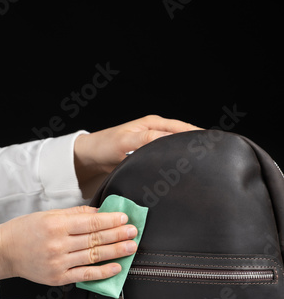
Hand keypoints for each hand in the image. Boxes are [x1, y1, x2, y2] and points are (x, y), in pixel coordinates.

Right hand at [0, 206, 137, 285]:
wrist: (4, 252)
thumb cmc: (25, 230)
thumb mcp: (48, 215)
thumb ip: (75, 214)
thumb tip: (99, 212)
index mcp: (56, 225)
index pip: (90, 222)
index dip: (110, 220)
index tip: (124, 218)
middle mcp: (58, 244)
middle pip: (95, 239)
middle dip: (118, 235)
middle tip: (134, 231)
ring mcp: (59, 263)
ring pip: (93, 256)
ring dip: (115, 252)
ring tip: (131, 247)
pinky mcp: (58, 278)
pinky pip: (85, 275)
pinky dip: (103, 272)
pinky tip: (116, 267)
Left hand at [74, 114, 200, 196]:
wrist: (89, 159)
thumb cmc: (104, 146)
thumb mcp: (125, 142)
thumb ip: (146, 140)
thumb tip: (169, 141)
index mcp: (153, 124)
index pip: (181, 128)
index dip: (196, 135)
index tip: (210, 145)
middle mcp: (155, 132)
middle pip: (181, 138)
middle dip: (194, 146)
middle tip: (210, 159)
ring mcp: (152, 145)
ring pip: (174, 150)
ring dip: (184, 157)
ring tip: (200, 167)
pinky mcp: (148, 158)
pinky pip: (166, 159)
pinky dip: (174, 165)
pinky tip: (180, 174)